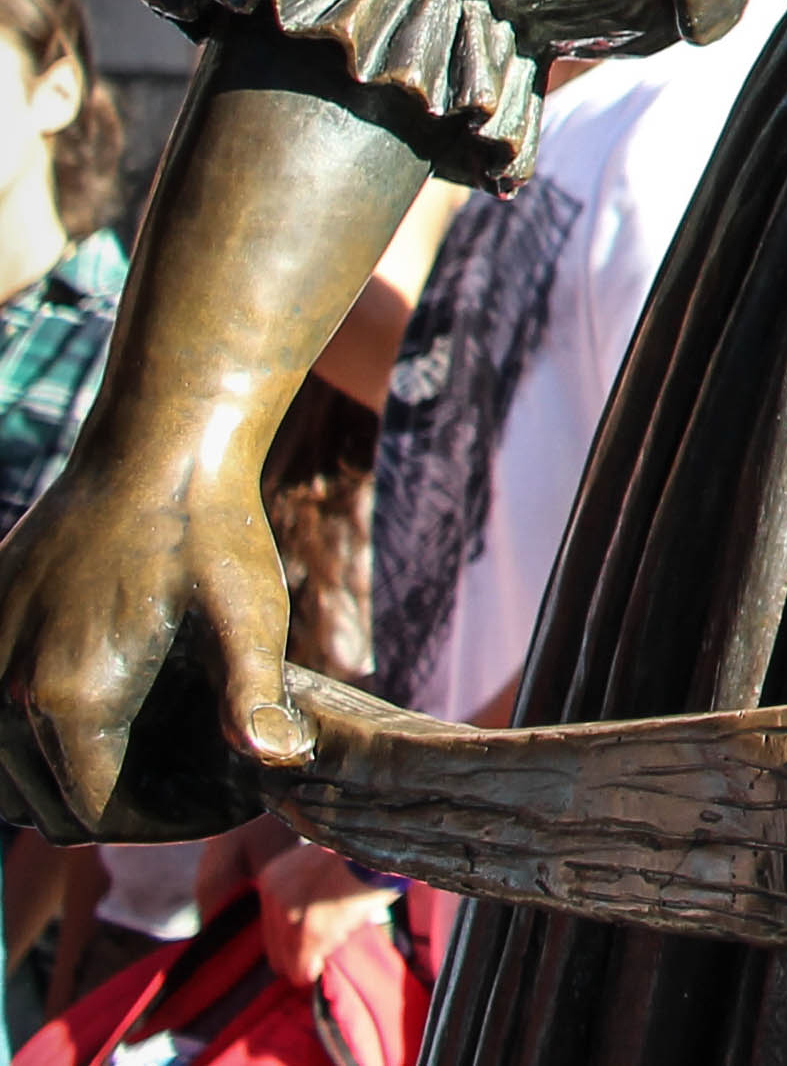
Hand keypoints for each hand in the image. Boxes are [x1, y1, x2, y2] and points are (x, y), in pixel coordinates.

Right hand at [0, 433, 309, 840]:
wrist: (156, 448)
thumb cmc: (212, 531)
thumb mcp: (250, 614)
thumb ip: (255, 694)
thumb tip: (276, 761)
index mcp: (70, 700)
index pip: (99, 815)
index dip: (168, 823)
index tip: (228, 803)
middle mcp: (6, 693)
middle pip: (52, 807)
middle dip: (126, 811)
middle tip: (199, 788)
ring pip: (10, 780)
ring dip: (71, 785)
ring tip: (155, 763)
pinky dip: (34, 748)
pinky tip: (107, 724)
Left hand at [252, 836, 395, 986]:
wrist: (381, 844)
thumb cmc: (363, 854)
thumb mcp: (321, 867)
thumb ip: (307, 893)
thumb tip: (313, 926)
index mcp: (274, 877)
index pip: (271, 924)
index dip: (293, 936)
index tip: (315, 937)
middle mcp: (274, 895)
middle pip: (274, 947)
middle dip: (297, 952)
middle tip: (323, 949)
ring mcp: (289, 915)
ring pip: (285, 961)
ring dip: (307, 960)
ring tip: (331, 947)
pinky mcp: (309, 933)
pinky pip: (301, 969)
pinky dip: (311, 972)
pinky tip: (324, 963)